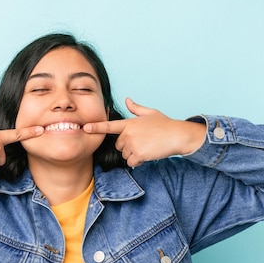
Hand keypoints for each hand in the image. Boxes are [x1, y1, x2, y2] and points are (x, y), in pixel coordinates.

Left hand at [83, 98, 204, 166]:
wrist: (178, 135)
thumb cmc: (165, 124)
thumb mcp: (150, 113)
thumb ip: (136, 108)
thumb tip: (127, 100)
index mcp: (130, 123)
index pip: (109, 126)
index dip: (96, 127)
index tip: (85, 128)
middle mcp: (129, 133)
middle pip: (119, 146)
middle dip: (128, 147)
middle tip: (143, 142)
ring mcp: (133, 144)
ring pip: (126, 155)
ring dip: (134, 155)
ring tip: (148, 147)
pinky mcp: (138, 154)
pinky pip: (131, 162)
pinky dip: (139, 162)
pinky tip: (149, 154)